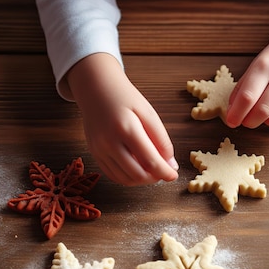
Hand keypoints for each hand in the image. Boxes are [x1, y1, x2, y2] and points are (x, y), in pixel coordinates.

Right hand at [66, 53, 178, 185]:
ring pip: (124, 179)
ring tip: (152, 171)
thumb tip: (170, 164)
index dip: (165, 172)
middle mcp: (109, 142)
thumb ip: (161, 139)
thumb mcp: (148, 113)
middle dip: (155, 178)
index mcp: (126, 128)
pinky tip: (138, 170)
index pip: (150, 161)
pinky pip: (113, 175)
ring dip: (142, 180)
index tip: (174, 174)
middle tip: (164, 172)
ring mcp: (99, 149)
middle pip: (137, 174)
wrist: (96, 89)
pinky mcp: (94, 153)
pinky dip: (128, 178)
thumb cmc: (124, 98)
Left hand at [226, 24, 268, 128]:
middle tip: (246, 121)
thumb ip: (242, 88)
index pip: (247, 96)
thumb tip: (232, 111)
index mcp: (264, 67)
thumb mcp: (255, 65)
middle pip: (264, 109)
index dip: (236, 114)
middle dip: (250, 122)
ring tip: (266, 117)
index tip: (231, 122)